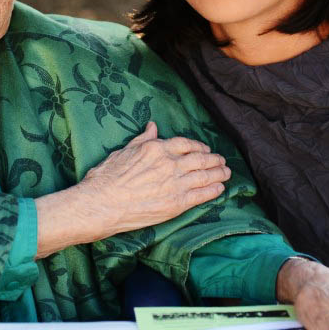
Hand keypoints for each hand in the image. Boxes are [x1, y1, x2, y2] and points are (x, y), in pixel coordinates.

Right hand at [80, 121, 230, 234]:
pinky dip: (213, 191)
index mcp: (156, 148)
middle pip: (200, 159)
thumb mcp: (123, 151)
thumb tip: (153, 126)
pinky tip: (220, 189)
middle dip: (214, 159)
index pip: (185, 144)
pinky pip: (201, 195)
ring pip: (204, 176)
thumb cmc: (106, 177)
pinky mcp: (176, 203)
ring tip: (226, 173)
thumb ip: (142, 139)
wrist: (102, 203)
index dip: (198, 146)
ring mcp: (174, 184)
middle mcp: (169, 163)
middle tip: (222, 161)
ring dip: (218, 174)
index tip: (205, 149)